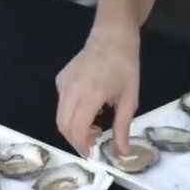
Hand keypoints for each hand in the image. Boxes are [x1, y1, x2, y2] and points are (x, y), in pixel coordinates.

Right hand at [55, 31, 139, 156]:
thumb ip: (123, 127)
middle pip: (63, 125)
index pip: (76, 128)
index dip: (82, 145)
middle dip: (76, 140)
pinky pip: (61, 104)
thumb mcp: (129, 98)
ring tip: (95, 125)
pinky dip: (72, 114)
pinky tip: (90, 110)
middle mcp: (71, 88)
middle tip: (94, 143)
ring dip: (74, 128)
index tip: (94, 153)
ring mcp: (63, 82)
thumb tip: (122, 153)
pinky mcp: (60, 79)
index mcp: (91, 93)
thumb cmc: (125, 66)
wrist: (112, 36)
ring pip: (60, 116)